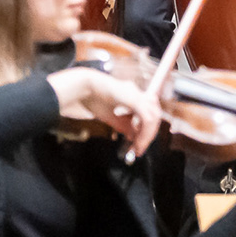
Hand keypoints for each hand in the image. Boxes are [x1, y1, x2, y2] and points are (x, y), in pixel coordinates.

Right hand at [47, 67, 164, 158]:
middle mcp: (137, 93)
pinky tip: (136, 142)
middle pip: (154, 114)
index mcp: (132, 95)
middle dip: (149, 134)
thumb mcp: (111, 116)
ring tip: (138, 147)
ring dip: (147, 135)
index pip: (148, 112)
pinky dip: (144, 132)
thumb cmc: (92, 98)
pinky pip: (146, 118)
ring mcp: (137, 94)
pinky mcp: (134, 99)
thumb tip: (133, 136)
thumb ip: (123, 125)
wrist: (82, 87)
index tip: (138, 144)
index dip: (146, 129)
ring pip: (153, 116)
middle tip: (140, 148)